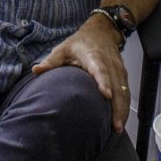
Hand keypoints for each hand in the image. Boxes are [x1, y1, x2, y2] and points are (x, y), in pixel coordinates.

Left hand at [32, 15, 129, 131]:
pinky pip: (125, 92)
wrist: (101, 31)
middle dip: (117, 106)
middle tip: (115, 125)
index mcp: (93, 57)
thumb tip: (35, 71)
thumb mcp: (63, 48)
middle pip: (116, 86)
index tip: (106, 95)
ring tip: (118, 128)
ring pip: (123, 91)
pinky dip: (125, 107)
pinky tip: (121, 121)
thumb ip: (51, 61)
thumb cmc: (79, 43)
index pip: (100, 70)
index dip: (104, 82)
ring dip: (123, 110)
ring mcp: (118, 70)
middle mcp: (109, 64)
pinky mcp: (123, 75)